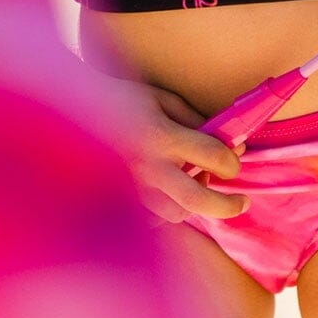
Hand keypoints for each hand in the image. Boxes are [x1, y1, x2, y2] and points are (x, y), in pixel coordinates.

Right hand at [128, 85, 247, 223]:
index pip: (212, 156)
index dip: (233, 161)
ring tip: (198, 184)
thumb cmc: (122, 99)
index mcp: (161, 136)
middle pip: (198, 199)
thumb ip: (195, 119)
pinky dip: (169, 209)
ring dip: (196, 205)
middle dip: (228, 205)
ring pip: (177, 213)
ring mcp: (133, 187)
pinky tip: (170, 193)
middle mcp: (148, 166)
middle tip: (243, 202)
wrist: (74, 111)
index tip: (235, 159)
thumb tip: (230, 141)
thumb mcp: (161, 99)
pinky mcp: (122, 200)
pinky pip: (154, 218)